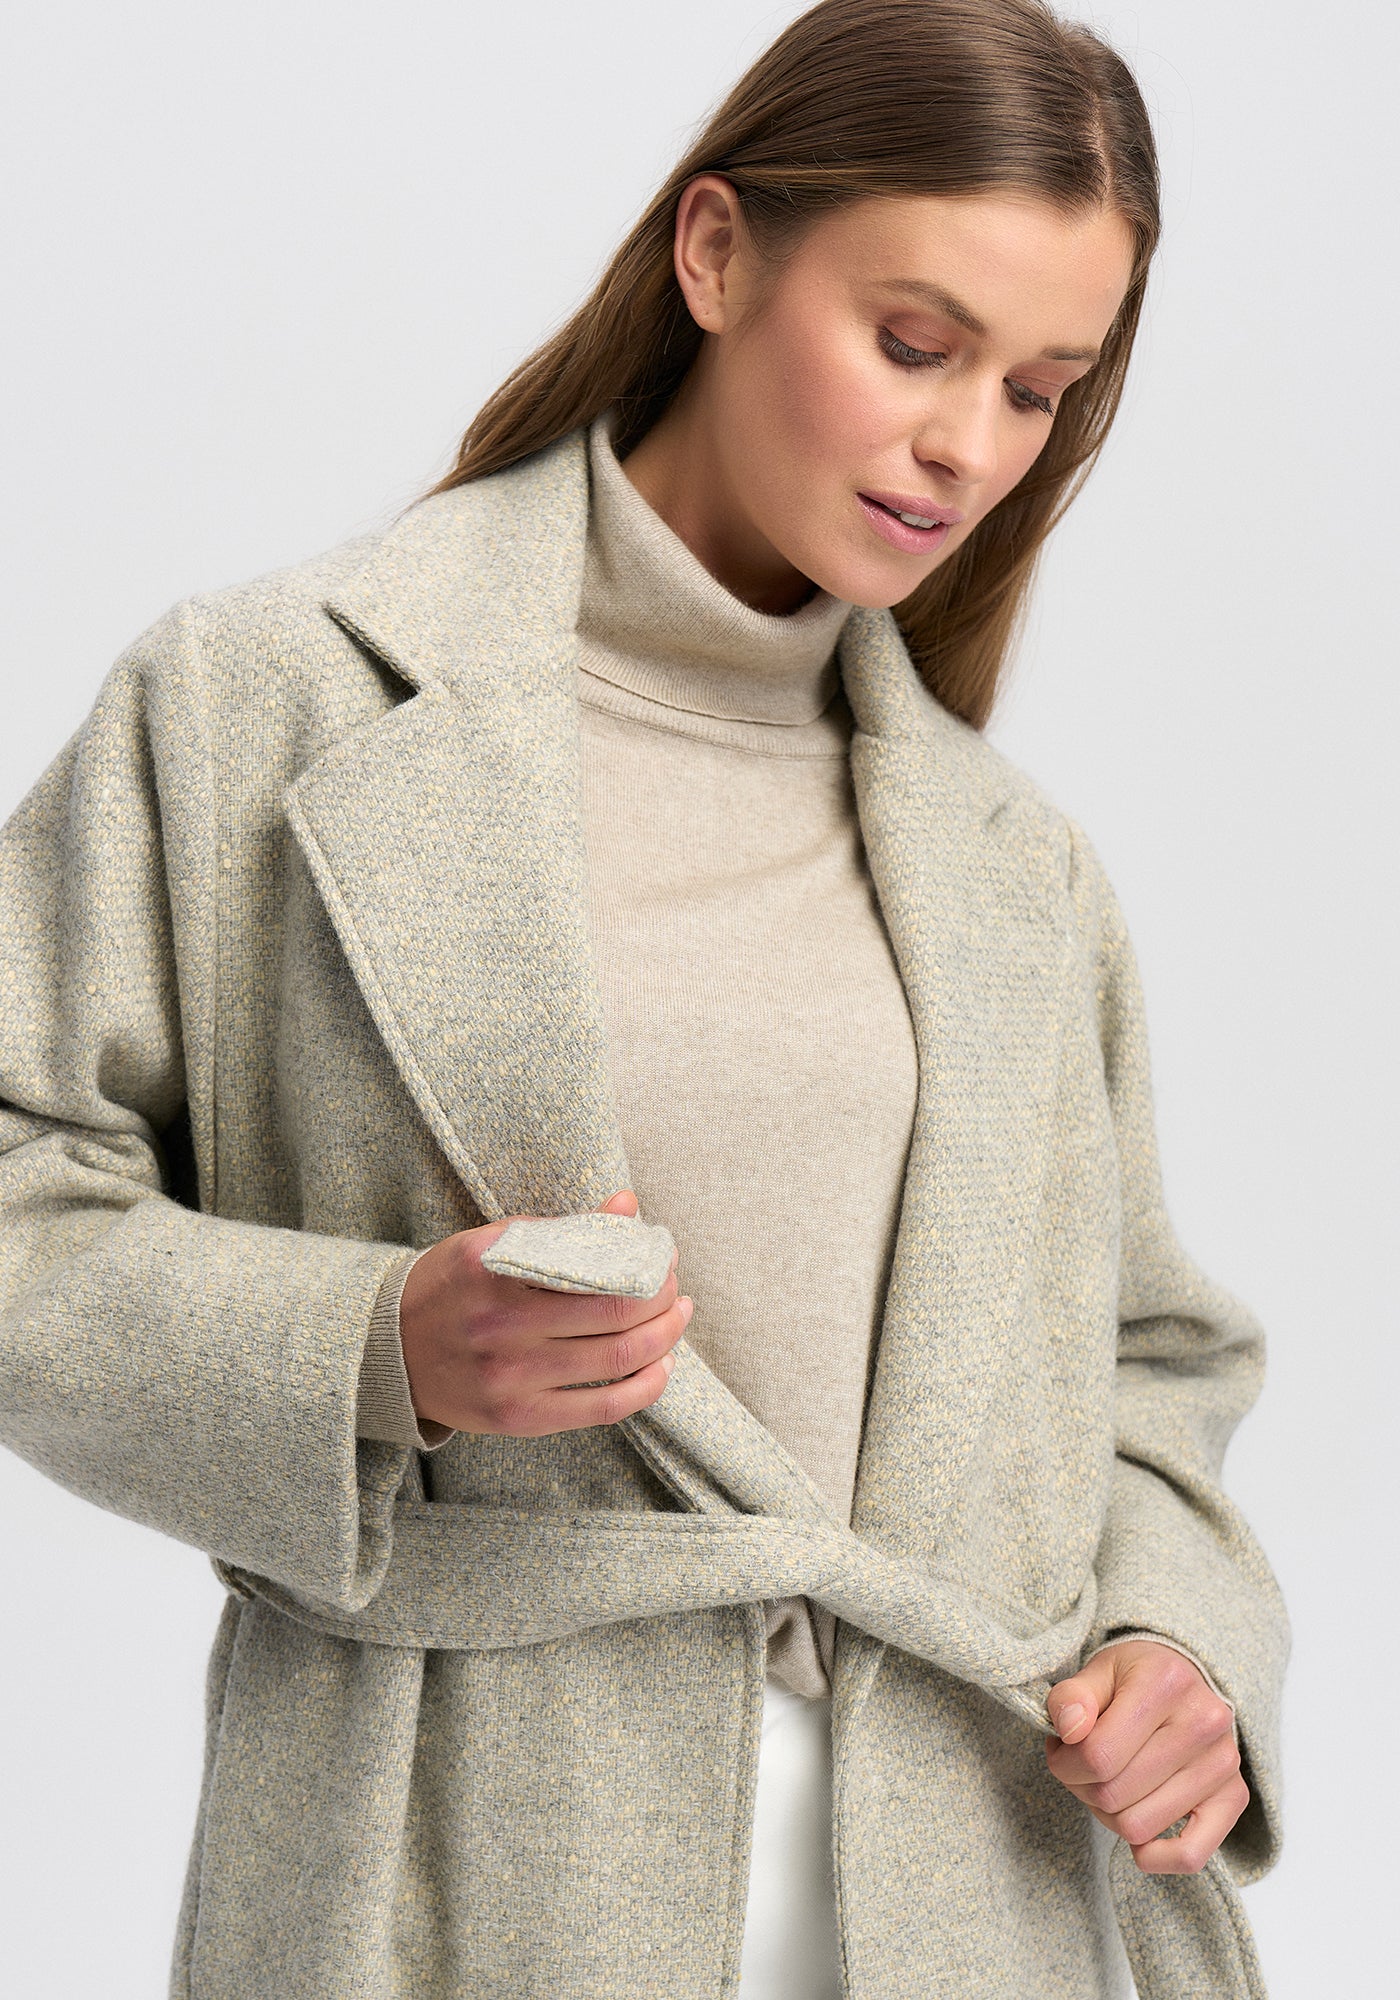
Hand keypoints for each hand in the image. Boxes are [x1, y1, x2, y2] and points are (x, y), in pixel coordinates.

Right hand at [398, 1189, 691, 1436]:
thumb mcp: (492, 1244)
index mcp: (495, 1271)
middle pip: (616, 1315)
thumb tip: (628, 1205)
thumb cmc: (450, 1288)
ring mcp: (511, 1378)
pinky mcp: (519, 1418)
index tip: (662, 1254)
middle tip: (675, 1287)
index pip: (594, 1267)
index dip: (643, 1263)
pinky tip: (662, 1368)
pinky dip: (645, 1388)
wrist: (389, 1352)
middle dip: (662, 1299)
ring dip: (665, 1339)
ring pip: (617, 1361)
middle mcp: (502, 1327)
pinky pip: (602, 1408)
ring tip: (677, 1319)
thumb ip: (561, 1228)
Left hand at [1045, 1640, 1246, 1873]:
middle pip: (1114, 1795)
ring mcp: (1223, 1763)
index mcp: (1165, 1683)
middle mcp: (1203, 1722)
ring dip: (1109, 1816)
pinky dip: (1155, 1857)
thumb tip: (1069, 1729)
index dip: (1064, 1763)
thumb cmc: (1135, 1677)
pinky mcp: (1235, 1796)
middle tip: (1081, 1768)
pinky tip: (1137, 1837)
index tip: (1062, 1750)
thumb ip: (1071, 1696)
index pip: (1097, 1755)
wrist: (1187, 1678)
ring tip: (1107, 1783)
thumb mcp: (1097, 1670)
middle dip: (1082, 1788)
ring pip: (1140, 1829)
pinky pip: (1191, 1855)